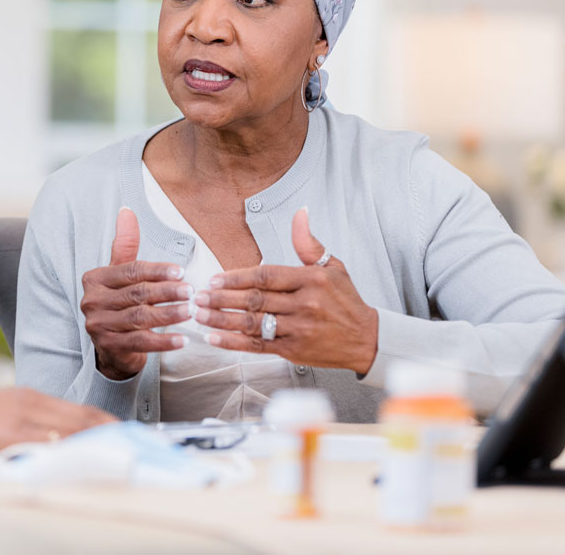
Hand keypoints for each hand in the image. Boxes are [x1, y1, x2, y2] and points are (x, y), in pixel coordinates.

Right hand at [0, 388, 114, 456]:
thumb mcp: (2, 416)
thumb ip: (30, 424)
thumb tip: (57, 442)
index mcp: (29, 397)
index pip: (78, 410)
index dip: (105, 423)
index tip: (124, 434)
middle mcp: (31, 404)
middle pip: (82, 418)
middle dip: (111, 432)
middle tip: (135, 445)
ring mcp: (22, 419)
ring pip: (72, 429)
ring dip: (99, 442)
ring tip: (121, 453)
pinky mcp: (10, 435)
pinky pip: (49, 444)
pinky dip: (70, 451)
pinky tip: (85, 459)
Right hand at [80, 207, 190, 380]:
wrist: (110, 347)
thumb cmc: (119, 304)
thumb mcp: (119, 273)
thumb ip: (125, 245)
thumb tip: (127, 211)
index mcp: (95, 279)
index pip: (131, 271)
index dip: (157, 271)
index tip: (181, 272)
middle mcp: (92, 301)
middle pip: (137, 293)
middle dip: (167, 292)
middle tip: (191, 291)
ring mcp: (99, 326)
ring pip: (140, 317)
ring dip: (169, 315)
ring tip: (191, 311)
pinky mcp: (109, 347)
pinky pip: (141, 342)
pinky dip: (163, 341)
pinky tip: (182, 339)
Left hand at [194, 207, 378, 373]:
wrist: (367, 339)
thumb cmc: (346, 301)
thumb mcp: (332, 266)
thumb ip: (308, 242)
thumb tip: (300, 213)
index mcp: (311, 280)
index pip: (266, 275)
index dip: (237, 277)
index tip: (214, 279)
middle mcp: (304, 304)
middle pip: (255, 300)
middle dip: (222, 298)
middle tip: (197, 296)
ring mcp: (298, 329)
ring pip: (253, 323)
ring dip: (222, 319)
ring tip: (199, 315)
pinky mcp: (294, 351)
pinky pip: (258, 346)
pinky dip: (233, 342)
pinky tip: (214, 337)